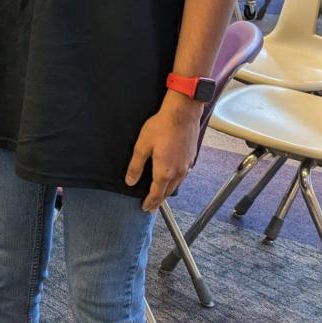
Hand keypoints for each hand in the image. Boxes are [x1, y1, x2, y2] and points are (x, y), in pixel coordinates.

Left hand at [125, 92, 203, 211]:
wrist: (182, 114)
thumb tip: (130, 182)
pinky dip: (175, 181)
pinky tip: (172, 178)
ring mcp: (186, 165)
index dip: (150, 202)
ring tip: (160, 195)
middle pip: (167, 192)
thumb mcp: (142, 146)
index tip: (145, 208)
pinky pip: (183, 175)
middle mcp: (178, 172)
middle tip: (151, 206)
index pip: (156, 193)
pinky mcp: (191, 158)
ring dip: (167, 191)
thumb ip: (136, 166)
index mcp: (165, 171)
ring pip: (177, 185)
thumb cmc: (161, 127)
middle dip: (159, 200)